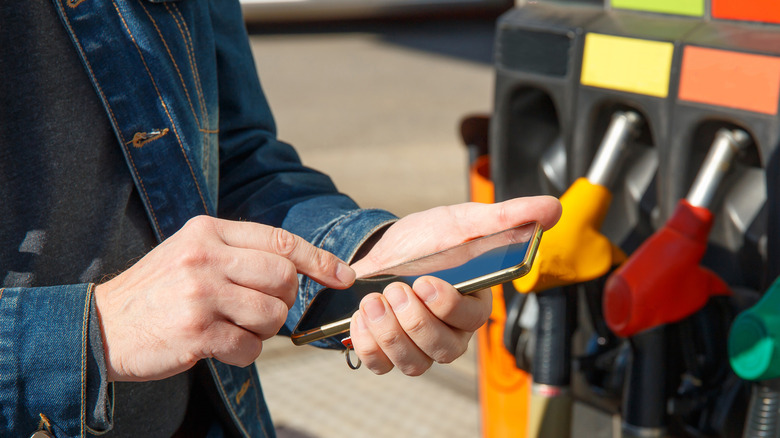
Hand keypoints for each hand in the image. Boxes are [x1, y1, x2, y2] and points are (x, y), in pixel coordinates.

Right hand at [94, 215, 354, 381]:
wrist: (100, 327)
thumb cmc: (158, 291)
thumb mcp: (192, 252)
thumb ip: (239, 252)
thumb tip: (300, 267)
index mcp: (208, 230)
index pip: (280, 240)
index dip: (319, 260)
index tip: (343, 276)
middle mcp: (205, 256)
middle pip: (283, 279)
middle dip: (283, 302)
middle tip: (259, 311)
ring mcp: (200, 294)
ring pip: (272, 316)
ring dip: (263, 331)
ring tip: (232, 328)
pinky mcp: (196, 332)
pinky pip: (250, 348)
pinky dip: (243, 354)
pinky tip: (218, 347)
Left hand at [348, 196, 560, 374]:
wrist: (386, 248)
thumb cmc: (431, 239)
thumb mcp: (465, 221)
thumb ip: (507, 217)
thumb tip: (552, 209)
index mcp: (473, 304)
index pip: (472, 319)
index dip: (448, 307)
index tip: (426, 282)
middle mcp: (450, 332)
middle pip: (443, 349)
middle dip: (414, 321)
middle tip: (395, 288)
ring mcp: (419, 347)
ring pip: (413, 363)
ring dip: (389, 333)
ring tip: (373, 300)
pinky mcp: (389, 352)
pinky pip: (380, 364)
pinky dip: (367, 344)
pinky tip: (361, 315)